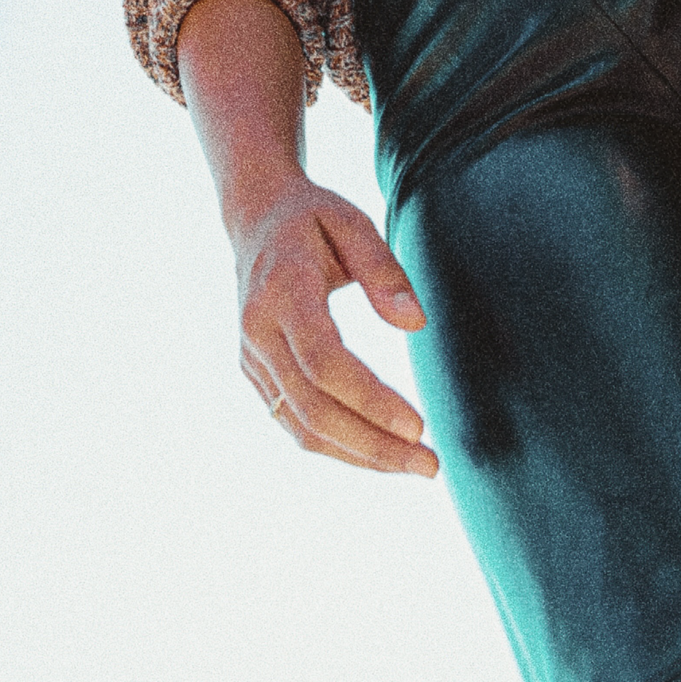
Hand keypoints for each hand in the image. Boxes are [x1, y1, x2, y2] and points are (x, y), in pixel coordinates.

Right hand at [227, 176, 436, 475]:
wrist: (256, 217)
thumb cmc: (313, 218)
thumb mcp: (351, 222)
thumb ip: (384, 269)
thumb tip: (415, 326)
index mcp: (281, 290)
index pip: (324, 361)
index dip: (370, 400)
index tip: (418, 426)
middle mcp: (258, 330)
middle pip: (313, 407)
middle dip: (374, 444)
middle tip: (429, 464)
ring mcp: (251, 356)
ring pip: (301, 425)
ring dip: (359, 455)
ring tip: (413, 465)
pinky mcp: (255, 373)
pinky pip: (293, 421)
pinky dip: (337, 445)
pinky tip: (377, 450)